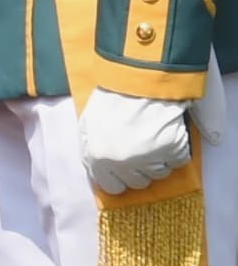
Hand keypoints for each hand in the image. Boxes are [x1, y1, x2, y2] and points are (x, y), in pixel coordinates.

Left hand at [81, 87, 195, 195]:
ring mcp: (150, 158)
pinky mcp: (173, 150)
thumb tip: (99, 172)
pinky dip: (175, 150)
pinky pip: (177, 161)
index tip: (124, 167)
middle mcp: (123, 164)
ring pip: (159, 173)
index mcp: (97, 159)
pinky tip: (165, 133)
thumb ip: (91, 151)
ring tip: (151, 136)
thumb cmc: (110, 98)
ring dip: (158, 159)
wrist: (139, 78)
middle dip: (139, 168)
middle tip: (139, 146)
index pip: (112, 187)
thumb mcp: (87, 125)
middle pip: (138, 182)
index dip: (119, 177)